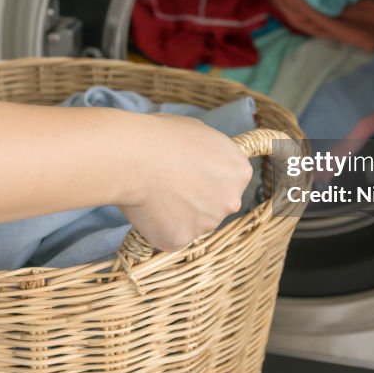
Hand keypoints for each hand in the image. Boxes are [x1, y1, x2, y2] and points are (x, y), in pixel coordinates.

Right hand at [119, 114, 252, 251]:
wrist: (134, 156)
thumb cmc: (163, 136)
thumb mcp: (199, 132)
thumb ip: (210, 154)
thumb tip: (202, 162)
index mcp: (239, 171)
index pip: (230, 181)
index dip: (207, 177)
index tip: (188, 172)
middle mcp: (231, 201)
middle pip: (215, 205)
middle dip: (196, 199)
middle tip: (170, 185)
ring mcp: (208, 223)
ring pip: (193, 223)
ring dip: (177, 214)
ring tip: (154, 194)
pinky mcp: (182, 239)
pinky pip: (171, 235)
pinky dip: (158, 226)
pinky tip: (146, 208)